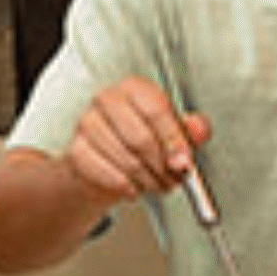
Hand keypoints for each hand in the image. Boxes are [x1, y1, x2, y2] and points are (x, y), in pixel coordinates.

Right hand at [65, 77, 210, 202]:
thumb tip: (199, 129)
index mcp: (135, 88)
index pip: (155, 110)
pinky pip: (109, 176)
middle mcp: (107, 100)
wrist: (105, 159)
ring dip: (148, 180)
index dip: (173, 140)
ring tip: (157, 183)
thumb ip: (190, 129)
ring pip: (127, 161)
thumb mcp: (171, 130)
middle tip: (175, 178)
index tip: (185, 162)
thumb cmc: (141, 139)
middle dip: (163, 166)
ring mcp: (88, 124)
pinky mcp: (77, 150)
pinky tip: (135, 186)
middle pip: (141, 139)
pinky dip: (128, 187)